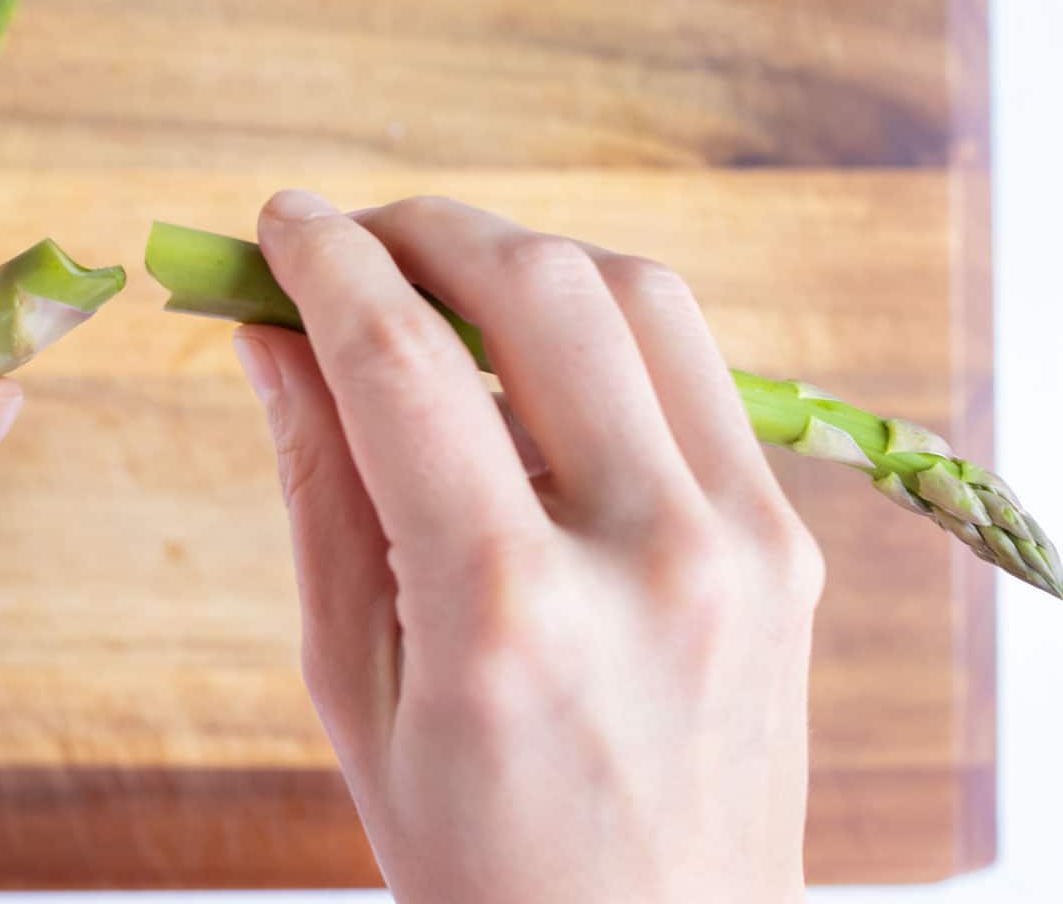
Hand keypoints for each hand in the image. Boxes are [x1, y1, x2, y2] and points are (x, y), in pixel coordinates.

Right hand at [233, 191, 823, 903]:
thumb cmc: (479, 859)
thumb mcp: (356, 685)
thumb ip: (318, 486)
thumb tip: (271, 337)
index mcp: (509, 613)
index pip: (401, 364)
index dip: (325, 265)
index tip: (276, 223)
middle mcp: (650, 556)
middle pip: (539, 287)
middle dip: (423, 229)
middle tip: (348, 241)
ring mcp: (747, 544)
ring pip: (638, 295)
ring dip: (521, 257)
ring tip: (436, 288)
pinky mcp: (791, 545)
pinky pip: (695, 369)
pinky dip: (601, 325)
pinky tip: (531, 360)